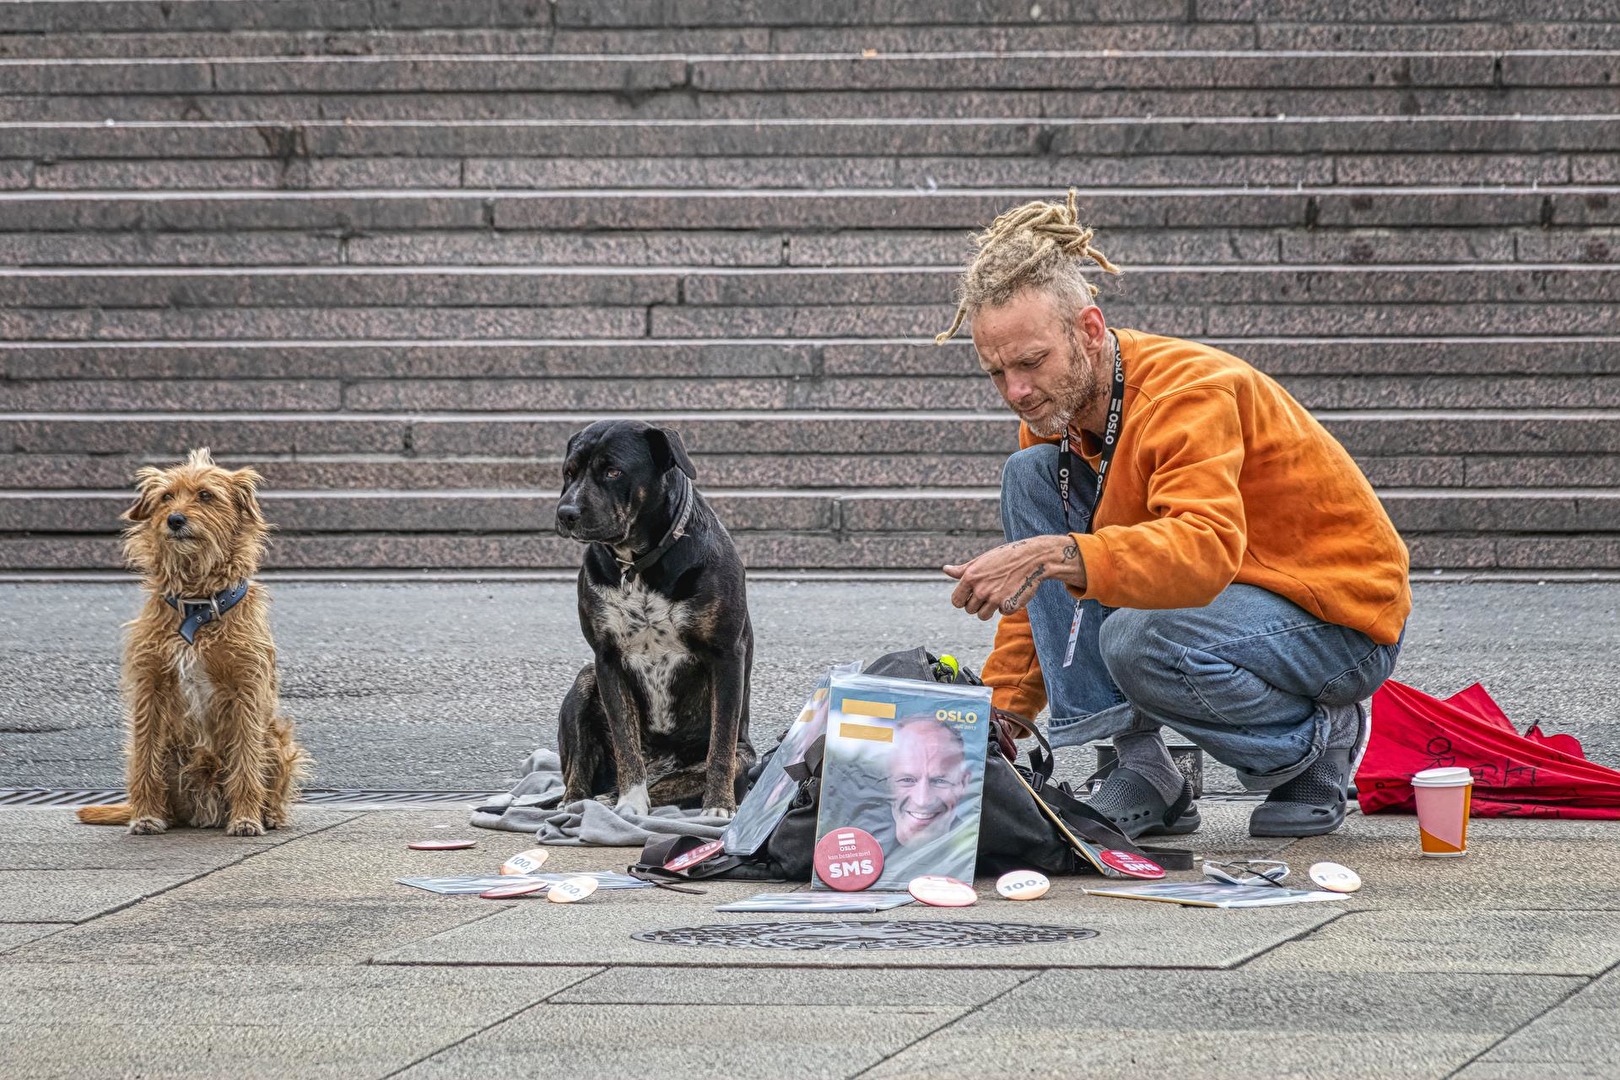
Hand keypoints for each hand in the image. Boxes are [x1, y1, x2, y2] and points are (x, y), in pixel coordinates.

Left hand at [943, 537, 1058, 620]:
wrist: (1032, 558)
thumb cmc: (1004, 557)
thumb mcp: (981, 560)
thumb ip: (962, 570)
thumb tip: (946, 569)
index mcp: (970, 577)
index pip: (956, 601)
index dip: (963, 600)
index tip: (970, 597)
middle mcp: (981, 590)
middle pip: (970, 610)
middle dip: (977, 605)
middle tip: (989, 592)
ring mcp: (995, 599)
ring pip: (983, 616)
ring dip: (989, 609)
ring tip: (998, 594)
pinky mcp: (1009, 606)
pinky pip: (1002, 613)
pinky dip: (1007, 606)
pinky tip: (1012, 593)